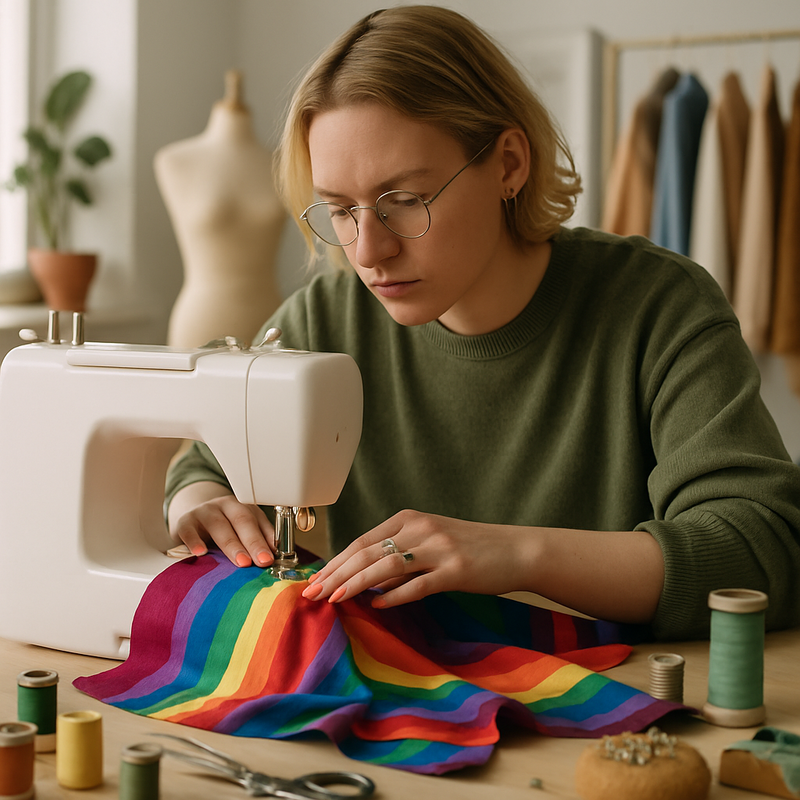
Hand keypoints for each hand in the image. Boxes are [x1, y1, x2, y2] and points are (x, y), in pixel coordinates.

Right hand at [169, 484, 274, 567]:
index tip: (272, 558)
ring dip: (232, 545)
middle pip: (242, 521)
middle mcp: (226, 505)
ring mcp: (205, 511)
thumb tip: (276, 557)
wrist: (193, 517)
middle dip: (253, 542)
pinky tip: (201, 552)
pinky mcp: (185, 521)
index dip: (267, 539)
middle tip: (262, 560)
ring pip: (219, 525)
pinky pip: (189, 530)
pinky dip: (194, 541)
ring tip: (241, 561)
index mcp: (244, 507)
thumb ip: (259, 539)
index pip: (258, 522)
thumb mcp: (242, 530)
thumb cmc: (223, 528)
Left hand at [301, 509, 522, 607]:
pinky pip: (418, 585)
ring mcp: (439, 548)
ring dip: (357, 584)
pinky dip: (395, 597)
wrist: (516, 549)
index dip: (336, 562)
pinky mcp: (456, 570)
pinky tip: (377, 606)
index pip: (363, 541)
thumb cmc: (471, 547)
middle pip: (368, 552)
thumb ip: (399, 555)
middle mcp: (421, 529)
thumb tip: (365, 582)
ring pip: (387, 566)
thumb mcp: (430, 540)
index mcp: (410, 519)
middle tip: (314, 593)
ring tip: (335, 599)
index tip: (316, 580)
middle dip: (337, 574)